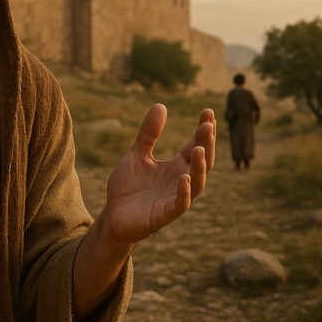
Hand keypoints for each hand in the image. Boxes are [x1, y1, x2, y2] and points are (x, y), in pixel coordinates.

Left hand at [104, 105, 215, 242]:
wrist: (113, 216)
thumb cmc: (128, 187)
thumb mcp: (137, 155)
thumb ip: (149, 134)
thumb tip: (161, 105)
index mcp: (176, 166)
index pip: (195, 145)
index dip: (203, 130)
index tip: (207, 111)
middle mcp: (181, 180)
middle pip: (201, 161)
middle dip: (207, 143)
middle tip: (208, 125)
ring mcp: (175, 197)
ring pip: (197, 182)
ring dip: (199, 166)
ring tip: (198, 148)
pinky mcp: (165, 214)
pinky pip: (180, 204)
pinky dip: (184, 192)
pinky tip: (184, 178)